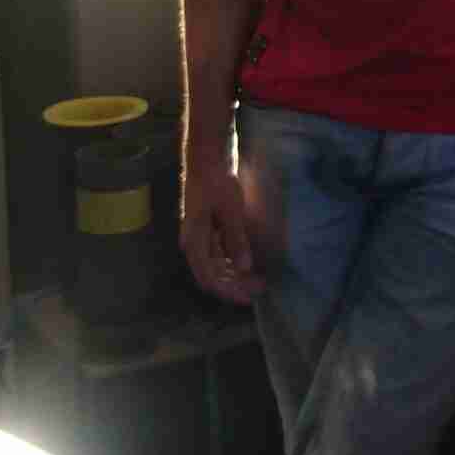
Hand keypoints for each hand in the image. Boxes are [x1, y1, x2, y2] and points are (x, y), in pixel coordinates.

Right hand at [179, 147, 262, 304]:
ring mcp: (200, 235)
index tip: (250, 298)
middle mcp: (193, 242)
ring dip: (236, 274)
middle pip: (212, 275)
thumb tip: (244, 267)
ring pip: (216, 265)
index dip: (229, 292)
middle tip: (261, 288)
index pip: (209, 278)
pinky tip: (249, 262)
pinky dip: (234, 261)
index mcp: (193, 241)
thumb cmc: (216, 180)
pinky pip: (219, 252)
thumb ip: (236, 239)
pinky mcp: (208, 227)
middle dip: (236, 285)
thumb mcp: (230, 210)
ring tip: (259, 278)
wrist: (207, 156)